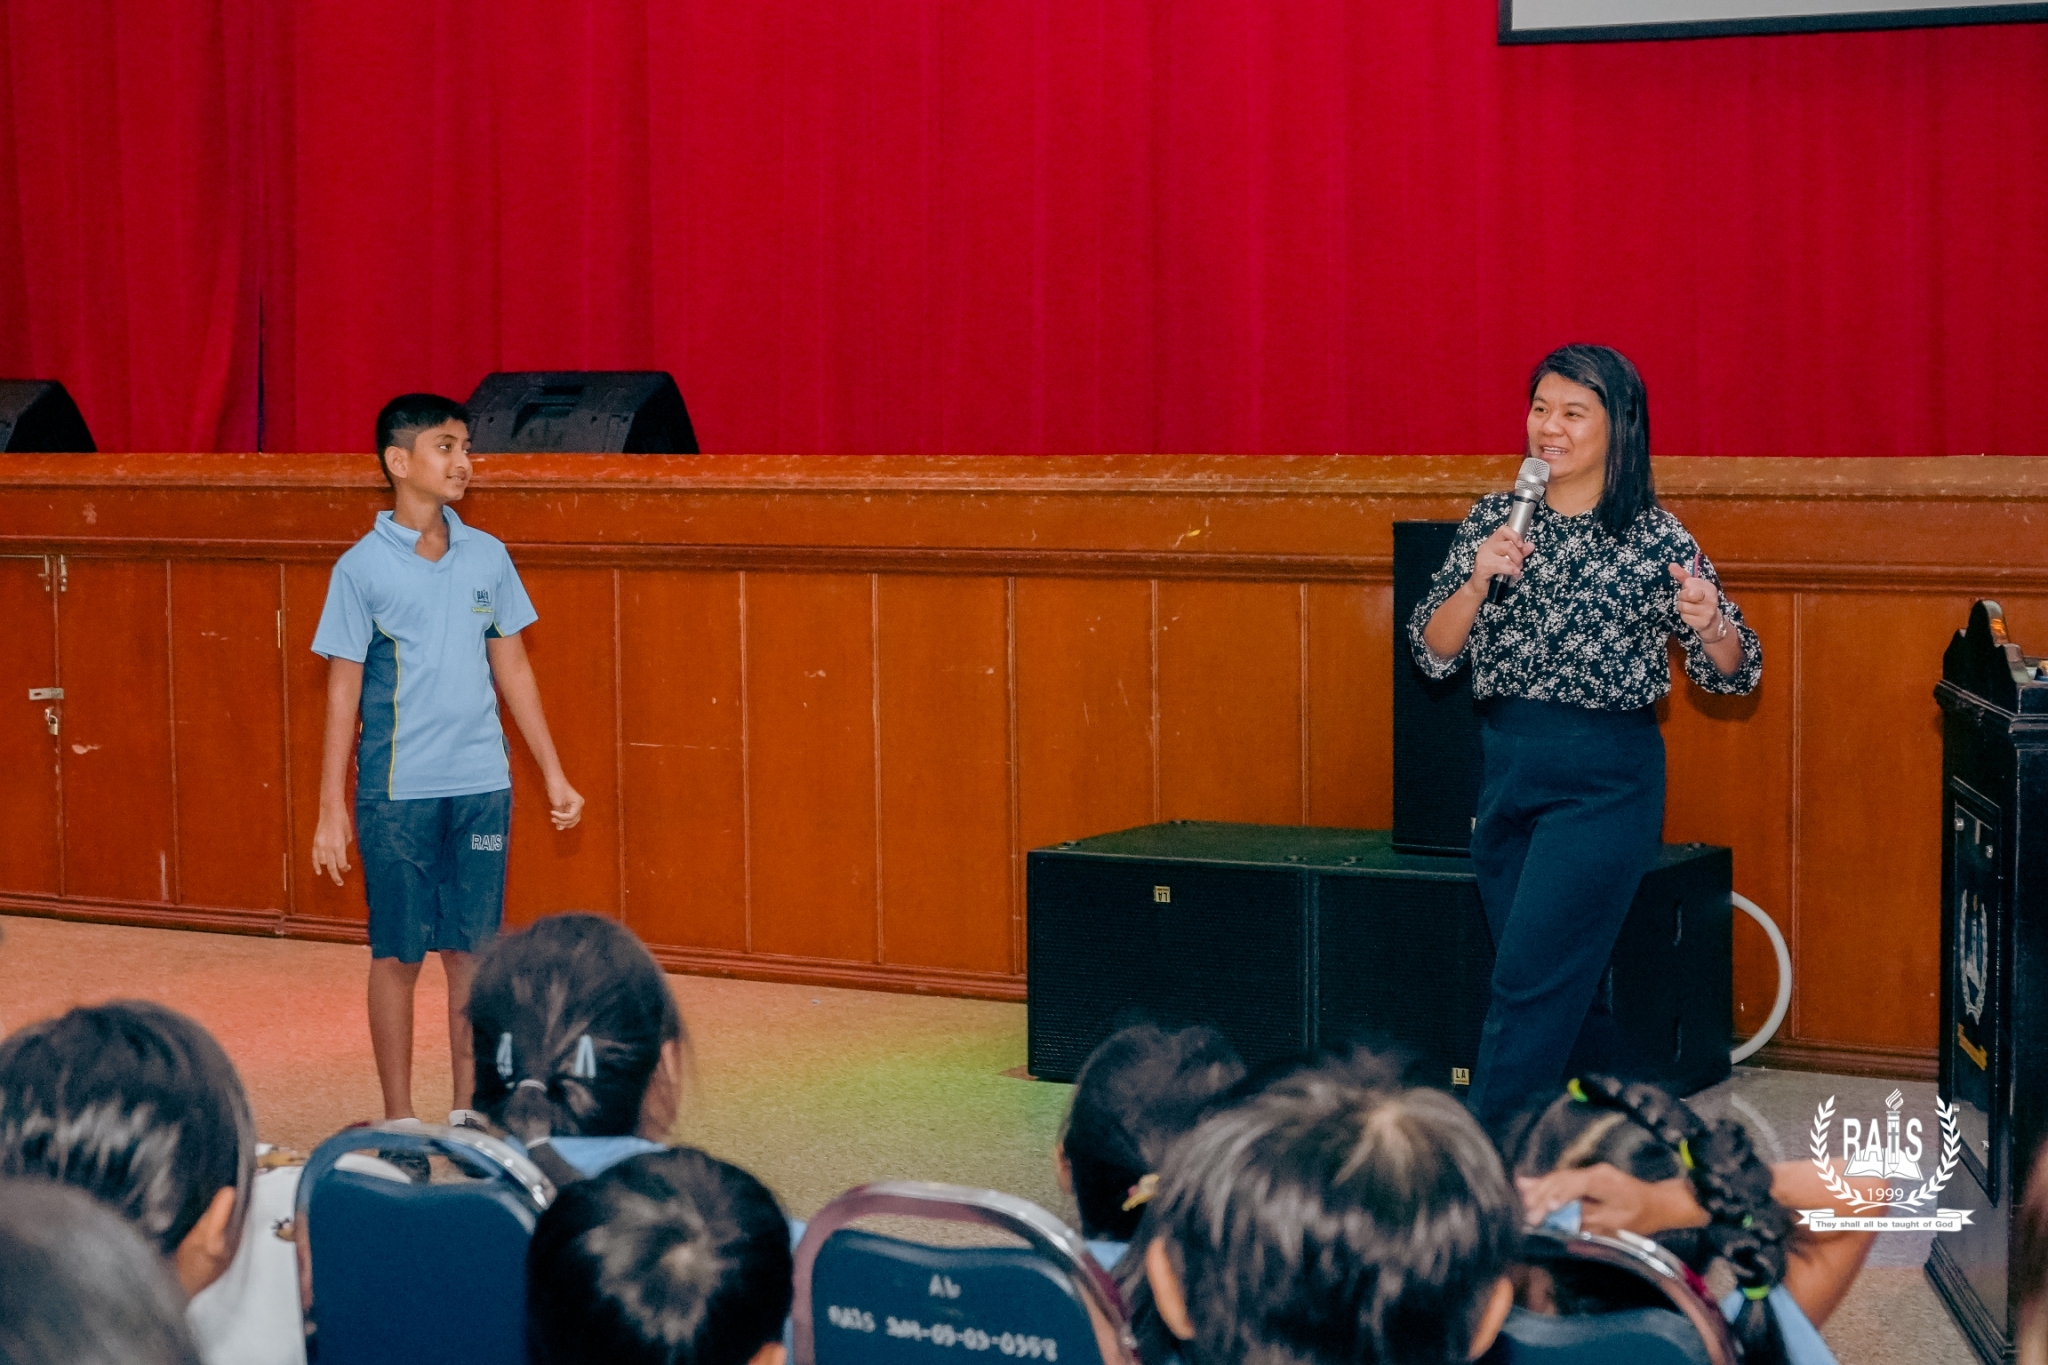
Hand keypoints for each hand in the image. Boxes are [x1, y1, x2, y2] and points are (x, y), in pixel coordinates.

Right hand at [311, 808, 352, 885]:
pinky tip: (319, 872)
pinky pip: (314, 857)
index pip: (341, 863)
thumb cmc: (343, 821)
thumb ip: (345, 846)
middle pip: (332, 867)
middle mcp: (329, 847)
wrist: (331, 810)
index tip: (348, 868)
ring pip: (322, 863)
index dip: (345, 868)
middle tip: (340, 883)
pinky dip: (316, 865)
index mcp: (339, 845)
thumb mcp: (349, 835)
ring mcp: (320, 845)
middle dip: (336, 876)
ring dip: (328, 868)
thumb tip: (342, 855)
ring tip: (333, 872)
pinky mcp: (315, 842)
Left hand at [545, 776, 584, 830]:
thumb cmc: (556, 789)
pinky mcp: (570, 806)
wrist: (553, 779)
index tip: (552, 813)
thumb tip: (560, 829)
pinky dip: (562, 818)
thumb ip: (560, 817)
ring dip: (563, 821)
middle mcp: (579, 805)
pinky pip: (568, 815)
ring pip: (571, 819)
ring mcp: (575, 806)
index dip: (561, 818)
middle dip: (563, 821)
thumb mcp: (557, 803)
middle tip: (552, 819)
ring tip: (553, 819)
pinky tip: (555, 817)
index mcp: (579, 803)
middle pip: (573, 820)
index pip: (571, 816)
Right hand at [1464, 526, 1533, 596]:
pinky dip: (1510, 569)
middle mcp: (1486, 546)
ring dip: (1515, 563)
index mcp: (1492, 543)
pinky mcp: (1482, 567)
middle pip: (1508, 544)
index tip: (1521, 545)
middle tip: (1520, 564)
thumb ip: (1519, 552)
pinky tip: (1514, 573)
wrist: (1479, 588)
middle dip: (1518, 555)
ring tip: (1516, 570)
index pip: (1503, 530)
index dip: (1515, 535)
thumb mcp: (1509, 561)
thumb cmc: (1493, 574)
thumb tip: (1530, 545)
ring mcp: (1483, 556)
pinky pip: (1501, 565)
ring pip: (1506, 552)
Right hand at [1517, 1164, 1707, 1236]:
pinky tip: (1526, 1184)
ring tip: (1521, 1199)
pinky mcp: (1587, 1178)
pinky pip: (1562, 1179)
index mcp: (1601, 1180)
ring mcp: (1589, 1172)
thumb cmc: (1639, 1216)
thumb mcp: (1616, 1223)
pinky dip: (1545, 1184)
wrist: (1658, 1203)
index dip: (1555, 1197)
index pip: (1571, 1185)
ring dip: (1539, 1190)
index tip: (1542, 1212)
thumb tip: (1561, 1218)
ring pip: (1558, 1178)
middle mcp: (1593, 1171)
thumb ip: (1586, 1217)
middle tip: (1526, 1212)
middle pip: (1560, 1179)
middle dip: (1541, 1195)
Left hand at [1667, 563, 1721, 633]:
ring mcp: (1708, 612)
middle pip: (1686, 594)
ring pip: (1683, 606)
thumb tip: (1671, 564)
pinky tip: (1692, 616)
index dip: (1686, 587)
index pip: (1688, 582)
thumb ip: (1682, 575)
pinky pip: (1684, 617)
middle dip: (1683, 596)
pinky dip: (1685, 616)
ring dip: (1682, 607)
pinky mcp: (1702, 622)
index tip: (1692, 590)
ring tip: (1690, 607)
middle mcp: (1711, 599)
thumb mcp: (1693, 585)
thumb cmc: (1700, 599)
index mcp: (1710, 587)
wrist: (1711, 620)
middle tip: (1688, 599)